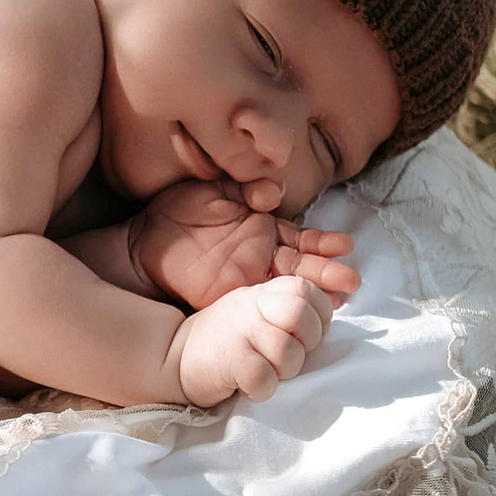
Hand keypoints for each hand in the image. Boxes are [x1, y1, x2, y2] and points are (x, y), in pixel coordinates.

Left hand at [131, 178, 359, 310]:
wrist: (142, 242)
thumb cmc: (177, 211)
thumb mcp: (213, 187)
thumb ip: (244, 186)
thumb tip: (274, 192)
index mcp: (261, 227)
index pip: (300, 237)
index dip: (322, 243)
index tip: (345, 246)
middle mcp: (261, 254)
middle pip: (302, 265)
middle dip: (328, 272)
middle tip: (353, 280)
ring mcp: (247, 277)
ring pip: (287, 285)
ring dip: (313, 292)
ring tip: (340, 297)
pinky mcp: (229, 296)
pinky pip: (260, 302)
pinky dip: (280, 305)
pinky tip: (303, 309)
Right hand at [167, 275, 336, 407]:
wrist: (173, 357)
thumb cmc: (224, 338)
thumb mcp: (253, 310)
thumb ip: (287, 309)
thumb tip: (325, 324)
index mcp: (262, 293)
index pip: (306, 291)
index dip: (318, 316)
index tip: (305, 335)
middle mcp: (251, 307)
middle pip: (300, 315)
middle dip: (307, 342)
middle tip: (289, 356)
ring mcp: (239, 333)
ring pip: (288, 352)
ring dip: (285, 372)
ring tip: (267, 373)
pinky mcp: (229, 362)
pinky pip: (264, 378)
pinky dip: (262, 390)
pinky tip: (249, 386)